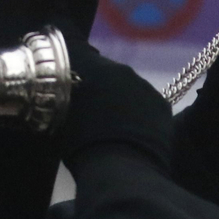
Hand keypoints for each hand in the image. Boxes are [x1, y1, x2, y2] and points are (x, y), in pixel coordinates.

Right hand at [58, 35, 172, 170]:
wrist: (121, 171)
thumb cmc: (81, 147)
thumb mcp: (58, 117)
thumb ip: (60, 95)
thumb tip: (57, 90)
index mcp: (91, 66)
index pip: (76, 47)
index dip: (71, 58)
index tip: (65, 70)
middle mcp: (120, 69)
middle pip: (105, 71)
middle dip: (97, 85)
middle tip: (89, 109)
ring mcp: (144, 86)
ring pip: (127, 87)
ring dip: (120, 99)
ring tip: (111, 125)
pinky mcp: (162, 105)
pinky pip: (146, 103)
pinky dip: (139, 113)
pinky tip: (131, 133)